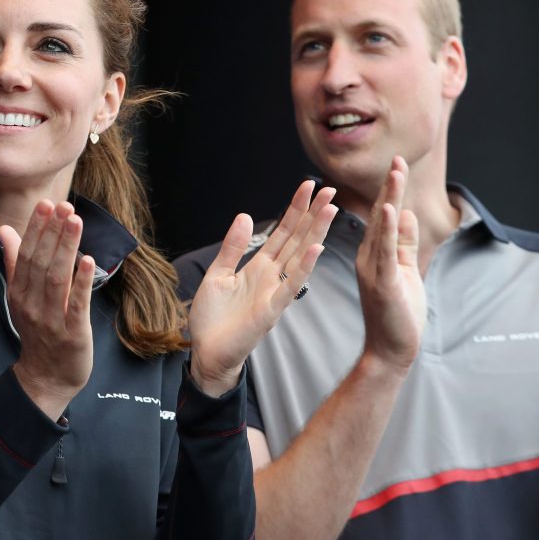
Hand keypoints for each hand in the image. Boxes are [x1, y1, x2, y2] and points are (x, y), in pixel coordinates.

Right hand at [0, 200, 95, 418]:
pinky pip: (76, 304)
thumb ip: (13, 262)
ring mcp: (51, 319)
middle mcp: (31, 304)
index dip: (36, 229)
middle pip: (40, 262)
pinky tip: (88, 260)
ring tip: (75, 222)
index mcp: (19, 293)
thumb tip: (5, 229)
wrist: (46, 378)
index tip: (46, 205)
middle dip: (52, 232)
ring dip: (67, 248)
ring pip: (57, 278)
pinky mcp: (73, 333)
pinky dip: (82, 282)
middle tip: (64, 206)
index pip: (25, 255)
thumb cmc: (38, 332)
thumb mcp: (20, 296)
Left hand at [189, 181, 337, 395]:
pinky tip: (317, 249)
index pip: (283, 232)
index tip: (308, 186)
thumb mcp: (218, 274)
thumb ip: (232, 247)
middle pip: (297, 239)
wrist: (207, 353)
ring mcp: (275, 292)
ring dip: (315, 233)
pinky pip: (291, 286)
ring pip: (300, 257)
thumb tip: (245, 216)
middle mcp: (272, 276)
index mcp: (259, 267)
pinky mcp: (271, 310)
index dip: (295, 209)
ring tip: (330, 210)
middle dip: (313, 214)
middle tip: (330, 190)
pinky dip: (305, 268)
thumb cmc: (213, 319)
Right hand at [356, 157, 425, 374]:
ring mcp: (373, 269)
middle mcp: (369, 258)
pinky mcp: (382, 281)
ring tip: (396, 172)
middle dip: (391, 186)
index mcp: (374, 255)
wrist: (391, 350)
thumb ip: (406, 243)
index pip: (384, 217)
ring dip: (390, 197)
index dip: (391, 191)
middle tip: (398, 159)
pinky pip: (385, 250)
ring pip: (382, 227)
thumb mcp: (406, 271)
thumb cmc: (398, 314)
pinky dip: (388, 228)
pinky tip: (391, 208)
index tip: (398, 166)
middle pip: (381, 215)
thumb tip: (408, 214)